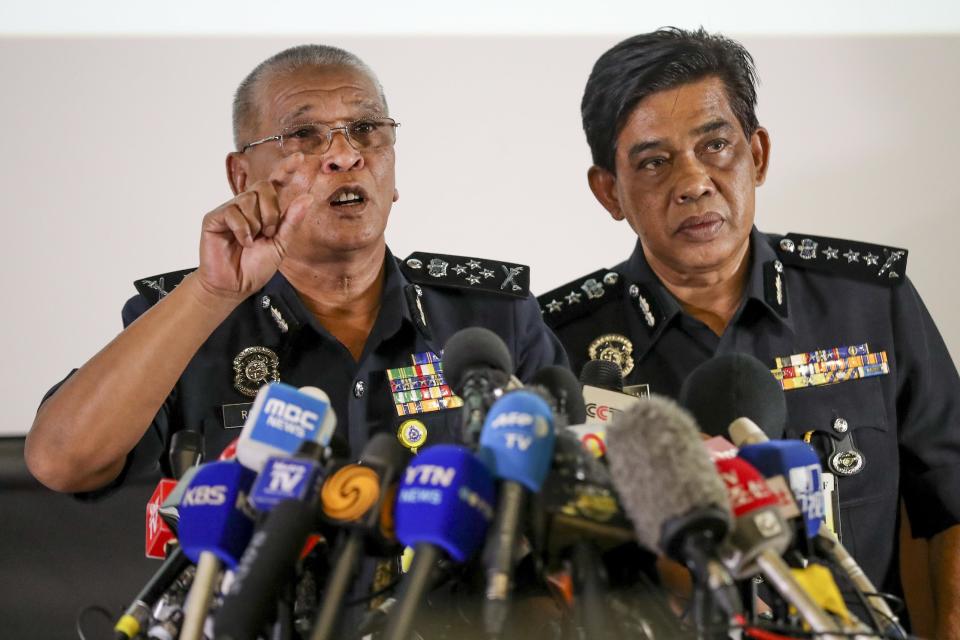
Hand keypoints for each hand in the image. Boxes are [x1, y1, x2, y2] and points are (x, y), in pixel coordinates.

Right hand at [197, 153, 314, 300]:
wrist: (235, 285)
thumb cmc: (255, 267)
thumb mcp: (281, 245)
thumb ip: (292, 221)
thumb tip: (307, 198)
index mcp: (265, 211)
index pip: (275, 183)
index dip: (286, 169)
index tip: (300, 157)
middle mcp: (247, 206)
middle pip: (264, 187)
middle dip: (272, 211)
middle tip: (268, 233)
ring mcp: (230, 210)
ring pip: (249, 199)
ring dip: (257, 224)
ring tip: (252, 241)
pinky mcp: (214, 218)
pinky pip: (234, 212)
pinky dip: (242, 230)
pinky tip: (242, 242)